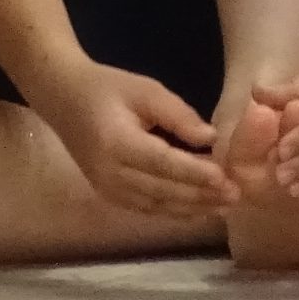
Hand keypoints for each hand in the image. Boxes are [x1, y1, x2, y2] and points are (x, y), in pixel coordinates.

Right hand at [31, 61, 239, 217]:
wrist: (63, 98)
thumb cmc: (106, 87)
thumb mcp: (144, 89)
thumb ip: (177, 114)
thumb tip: (209, 137)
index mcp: (118, 143)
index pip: (164, 164)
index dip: (196, 174)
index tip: (226, 178)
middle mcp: (111, 173)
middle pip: (163, 191)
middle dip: (201, 196)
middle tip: (235, 196)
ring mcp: (107, 188)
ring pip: (156, 206)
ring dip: (192, 208)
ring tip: (224, 207)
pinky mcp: (108, 194)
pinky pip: (146, 209)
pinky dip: (173, 211)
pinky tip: (196, 210)